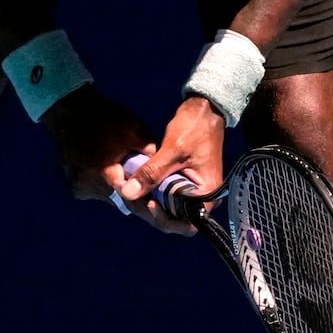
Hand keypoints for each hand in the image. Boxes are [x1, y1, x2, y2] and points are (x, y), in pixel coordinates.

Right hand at [40, 86, 156, 200]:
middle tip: (149, 180)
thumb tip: (166, 175)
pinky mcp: (76, 187)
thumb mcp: (135, 132)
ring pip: (110, 196)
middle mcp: (90, 187)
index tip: (160, 196)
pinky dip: (107, 182)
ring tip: (125, 167)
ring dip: (121, 186)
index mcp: (105, 173)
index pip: (134, 199)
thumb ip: (151, 157)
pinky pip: (99, 190)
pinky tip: (109, 166)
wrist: (69, 110)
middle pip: (122, 199)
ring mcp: (81, 189)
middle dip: (136, 191)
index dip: (149, 198)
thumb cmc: (105, 118)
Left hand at [115, 95, 225, 235]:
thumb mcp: (172, 150)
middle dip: (151, 210)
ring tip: (133, 188)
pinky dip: (153, 189)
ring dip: (150, 199)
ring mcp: (192, 190)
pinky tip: (138, 181)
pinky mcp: (183, 181)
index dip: (162, 218)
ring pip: (168, 206)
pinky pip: (167, 193)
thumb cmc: (195, 128)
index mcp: (205, 195)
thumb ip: (151, 174)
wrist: (204, 110)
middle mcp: (201, 198)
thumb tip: (127, 193)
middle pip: (174, 217)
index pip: (184, 223)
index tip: (146, 203)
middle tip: (132, 194)